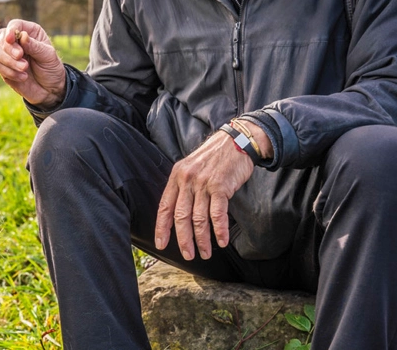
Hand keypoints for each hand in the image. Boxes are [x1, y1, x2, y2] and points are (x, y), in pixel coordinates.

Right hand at [0, 20, 66, 106]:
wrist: (50, 90)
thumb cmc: (51, 69)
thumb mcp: (48, 56)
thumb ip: (34, 46)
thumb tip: (22, 35)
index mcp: (29, 33)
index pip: (14, 24)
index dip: (10, 30)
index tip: (11, 39)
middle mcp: (17, 42)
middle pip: (1, 37)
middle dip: (9, 48)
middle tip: (20, 56)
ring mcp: (8, 55)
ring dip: (9, 61)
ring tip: (24, 69)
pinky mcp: (4, 68)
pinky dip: (10, 72)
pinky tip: (23, 77)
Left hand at [154, 128, 257, 260]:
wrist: (235, 141)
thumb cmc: (214, 157)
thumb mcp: (191, 167)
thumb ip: (183, 187)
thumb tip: (178, 214)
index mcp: (176, 176)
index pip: (164, 206)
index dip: (162, 227)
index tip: (161, 244)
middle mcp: (187, 180)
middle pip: (181, 216)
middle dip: (184, 240)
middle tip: (188, 255)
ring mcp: (203, 183)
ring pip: (199, 218)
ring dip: (203, 239)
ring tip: (205, 252)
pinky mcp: (220, 186)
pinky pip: (218, 214)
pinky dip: (220, 230)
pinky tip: (222, 241)